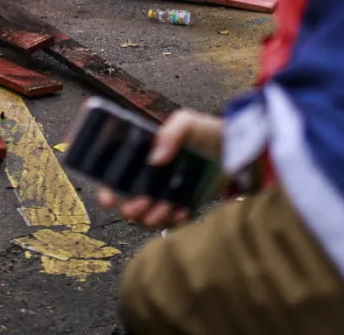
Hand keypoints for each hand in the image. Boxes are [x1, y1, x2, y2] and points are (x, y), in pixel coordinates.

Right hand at [95, 109, 223, 229]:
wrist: (240, 154)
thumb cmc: (210, 133)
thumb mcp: (188, 122)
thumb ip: (171, 132)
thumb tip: (155, 159)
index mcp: (140, 151)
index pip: (111, 169)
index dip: (104, 186)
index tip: (107, 198)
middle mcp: (146, 173)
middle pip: (123, 197)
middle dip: (127, 207)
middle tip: (141, 204)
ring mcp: (161, 191)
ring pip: (142, 214)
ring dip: (149, 216)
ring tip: (167, 207)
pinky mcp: (177, 206)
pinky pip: (166, 222)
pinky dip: (170, 221)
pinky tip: (181, 212)